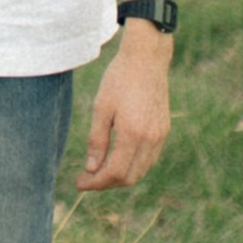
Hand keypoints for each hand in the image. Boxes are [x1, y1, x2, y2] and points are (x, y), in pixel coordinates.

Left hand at [75, 27, 169, 192]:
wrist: (146, 59)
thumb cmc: (119, 79)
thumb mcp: (101, 107)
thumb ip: (97, 140)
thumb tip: (91, 168)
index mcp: (133, 134)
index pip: (114, 172)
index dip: (96, 183)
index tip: (79, 182)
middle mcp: (150, 139)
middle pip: (129, 177)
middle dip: (106, 183)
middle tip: (86, 179)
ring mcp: (160, 136)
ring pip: (141, 171)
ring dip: (120, 176)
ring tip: (99, 171)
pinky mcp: (164, 130)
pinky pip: (149, 159)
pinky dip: (133, 166)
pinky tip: (117, 159)